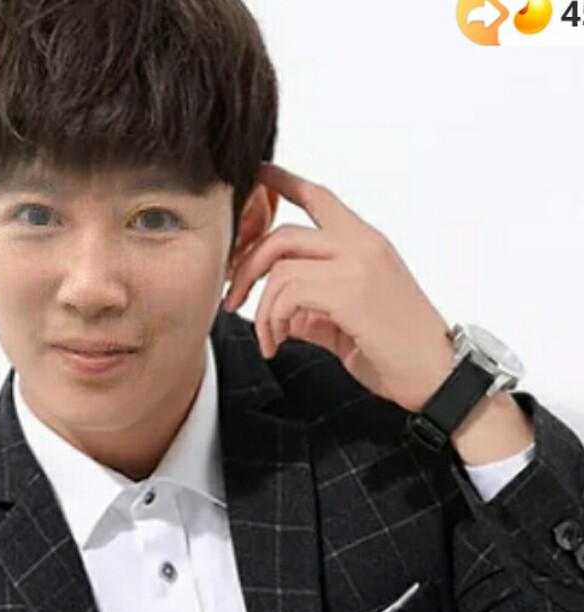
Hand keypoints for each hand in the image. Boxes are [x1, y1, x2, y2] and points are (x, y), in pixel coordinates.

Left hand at [223, 162, 456, 413]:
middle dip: (247, 265)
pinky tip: (278, 343)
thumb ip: (313, 308)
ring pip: (281, 266)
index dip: (284, 183)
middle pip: (283, 233)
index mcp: (366, 244)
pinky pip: (288, 292)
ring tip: (268, 337)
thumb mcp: (348, 321)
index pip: (320, 198)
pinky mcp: (351, 291)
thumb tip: (282, 312)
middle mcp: (362, 245)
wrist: (437, 378)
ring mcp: (358, 265)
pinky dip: (272, 320)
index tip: (259, 175)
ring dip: (261, 307)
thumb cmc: (398, 351)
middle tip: (233, 297)